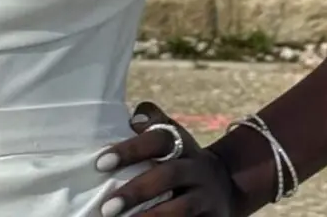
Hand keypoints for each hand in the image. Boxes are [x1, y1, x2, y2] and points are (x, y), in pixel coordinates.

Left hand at [95, 101, 236, 215]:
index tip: (101, 163)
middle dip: (137, 191)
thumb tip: (134, 118)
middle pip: (168, 175)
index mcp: (183, 144)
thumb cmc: (181, 159)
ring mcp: (206, 196)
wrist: (226, 186)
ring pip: (181, 208)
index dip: (131, 149)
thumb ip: (152, 123)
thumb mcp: (172, 137)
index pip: (159, 139)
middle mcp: (197, 168)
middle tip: (107, 207)